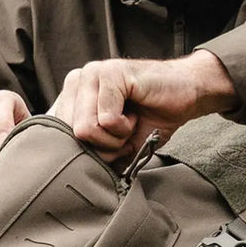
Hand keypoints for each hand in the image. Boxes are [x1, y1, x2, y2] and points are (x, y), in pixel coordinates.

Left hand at [47, 51, 237, 160]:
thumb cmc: (151, 118)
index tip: (111, 141)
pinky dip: (125, 127)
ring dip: (114, 137)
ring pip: (84, 129)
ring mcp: (92, 74)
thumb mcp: (115, 143)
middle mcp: (77, 80)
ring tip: (129, 121)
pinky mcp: (110, 73)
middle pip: (70, 136)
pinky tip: (136, 114)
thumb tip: (70, 174)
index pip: (58, 136)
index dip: (89, 150)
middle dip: (102, 145)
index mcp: (73, 95)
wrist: (187, 95)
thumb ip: (90, 151)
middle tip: (124, 131)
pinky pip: (106, 120)